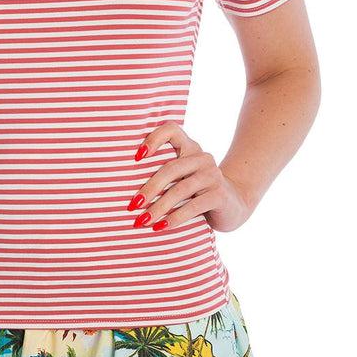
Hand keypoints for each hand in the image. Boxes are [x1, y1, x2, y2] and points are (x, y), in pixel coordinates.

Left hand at [128, 121, 252, 232]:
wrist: (233, 206)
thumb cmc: (196, 192)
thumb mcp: (182, 178)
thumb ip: (163, 174)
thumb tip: (123, 187)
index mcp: (190, 147)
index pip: (172, 129)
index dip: (154, 138)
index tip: (136, 157)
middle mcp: (202, 157)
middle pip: (171, 168)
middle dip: (149, 188)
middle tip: (133, 205)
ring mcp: (213, 175)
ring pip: (181, 189)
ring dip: (159, 207)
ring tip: (143, 220)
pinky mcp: (220, 195)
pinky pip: (194, 206)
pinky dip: (175, 217)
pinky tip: (162, 227)